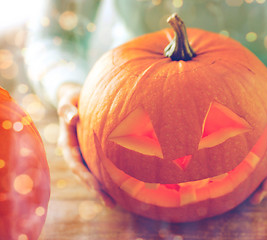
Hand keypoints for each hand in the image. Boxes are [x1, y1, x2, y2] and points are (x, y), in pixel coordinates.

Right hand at [57, 83, 115, 207]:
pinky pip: (97, 166)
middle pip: (83, 174)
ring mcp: (82, 152)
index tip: (97, 187)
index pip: (75, 162)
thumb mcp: (68, 100)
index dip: (85, 175)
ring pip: (90, 173)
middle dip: (95, 189)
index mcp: (66, 141)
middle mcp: (73, 150)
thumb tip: (73, 117)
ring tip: (114, 203)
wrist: (75, 97)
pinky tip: (118, 186)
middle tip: (110, 203)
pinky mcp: (90, 151)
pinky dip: (105, 177)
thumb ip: (67, 109)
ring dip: (101, 188)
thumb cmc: (73, 97)